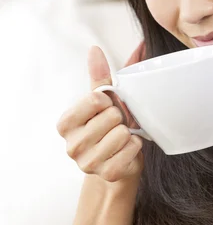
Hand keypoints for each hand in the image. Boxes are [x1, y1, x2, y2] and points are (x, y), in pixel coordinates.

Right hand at [56, 45, 143, 183]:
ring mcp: (88, 163)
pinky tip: (127, 149)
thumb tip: (95, 50)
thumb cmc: (108, 129)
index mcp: (65, 124)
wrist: (117, 164)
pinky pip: (131, 149)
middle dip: (119, 118)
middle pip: (111, 116)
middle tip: (116, 126)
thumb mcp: (102, 103)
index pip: (95, 99)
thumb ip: (98, 77)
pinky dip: (135, 146)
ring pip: (122, 133)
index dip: (108, 101)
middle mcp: (71, 146)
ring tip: (121, 138)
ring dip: (128, 133)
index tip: (106, 110)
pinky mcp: (107, 174)